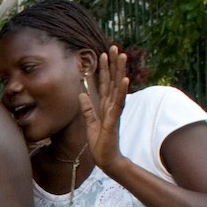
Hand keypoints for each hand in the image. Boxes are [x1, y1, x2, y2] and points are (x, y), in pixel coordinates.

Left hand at [81, 46, 130, 170]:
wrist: (106, 160)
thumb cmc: (100, 143)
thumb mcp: (90, 123)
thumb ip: (87, 109)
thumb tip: (81, 94)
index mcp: (105, 106)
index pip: (105, 83)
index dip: (104, 68)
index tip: (103, 53)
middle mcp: (111, 106)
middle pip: (113, 81)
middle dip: (113, 64)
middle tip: (115, 46)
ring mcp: (114, 112)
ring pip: (117, 87)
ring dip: (120, 71)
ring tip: (122, 56)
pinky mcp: (113, 120)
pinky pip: (118, 103)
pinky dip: (121, 91)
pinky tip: (124, 80)